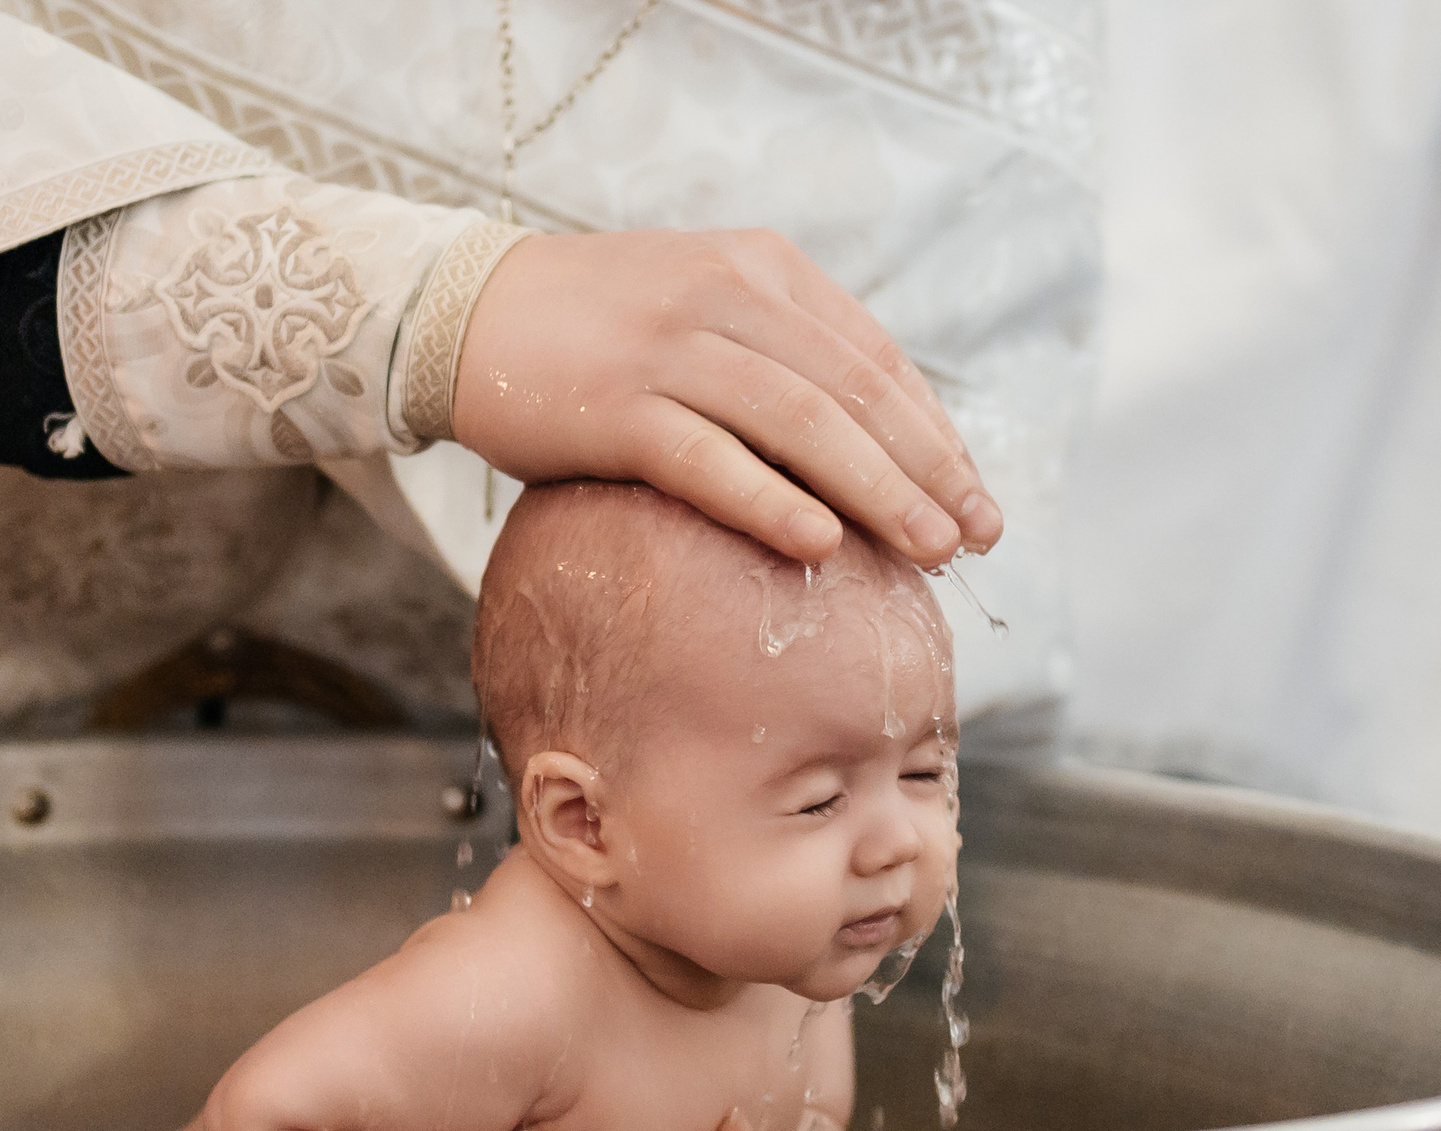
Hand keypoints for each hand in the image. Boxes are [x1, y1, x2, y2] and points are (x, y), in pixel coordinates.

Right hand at [454, 229, 1001, 568]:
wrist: (465, 313)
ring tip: (929, 550)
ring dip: (877, 493)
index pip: (874, 358)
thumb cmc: (594, 331)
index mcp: (762, 270)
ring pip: (802, 426)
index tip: (974, 494)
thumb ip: (778, 356)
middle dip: (927, 470)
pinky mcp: (618, 406)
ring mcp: (672, 350)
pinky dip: (771, 502)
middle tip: (976, 536)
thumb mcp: (701, 309)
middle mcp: (727, 298)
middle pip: (854, 393)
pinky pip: (710, 461)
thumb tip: (868, 448)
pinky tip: (822, 546)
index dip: (934, 432)